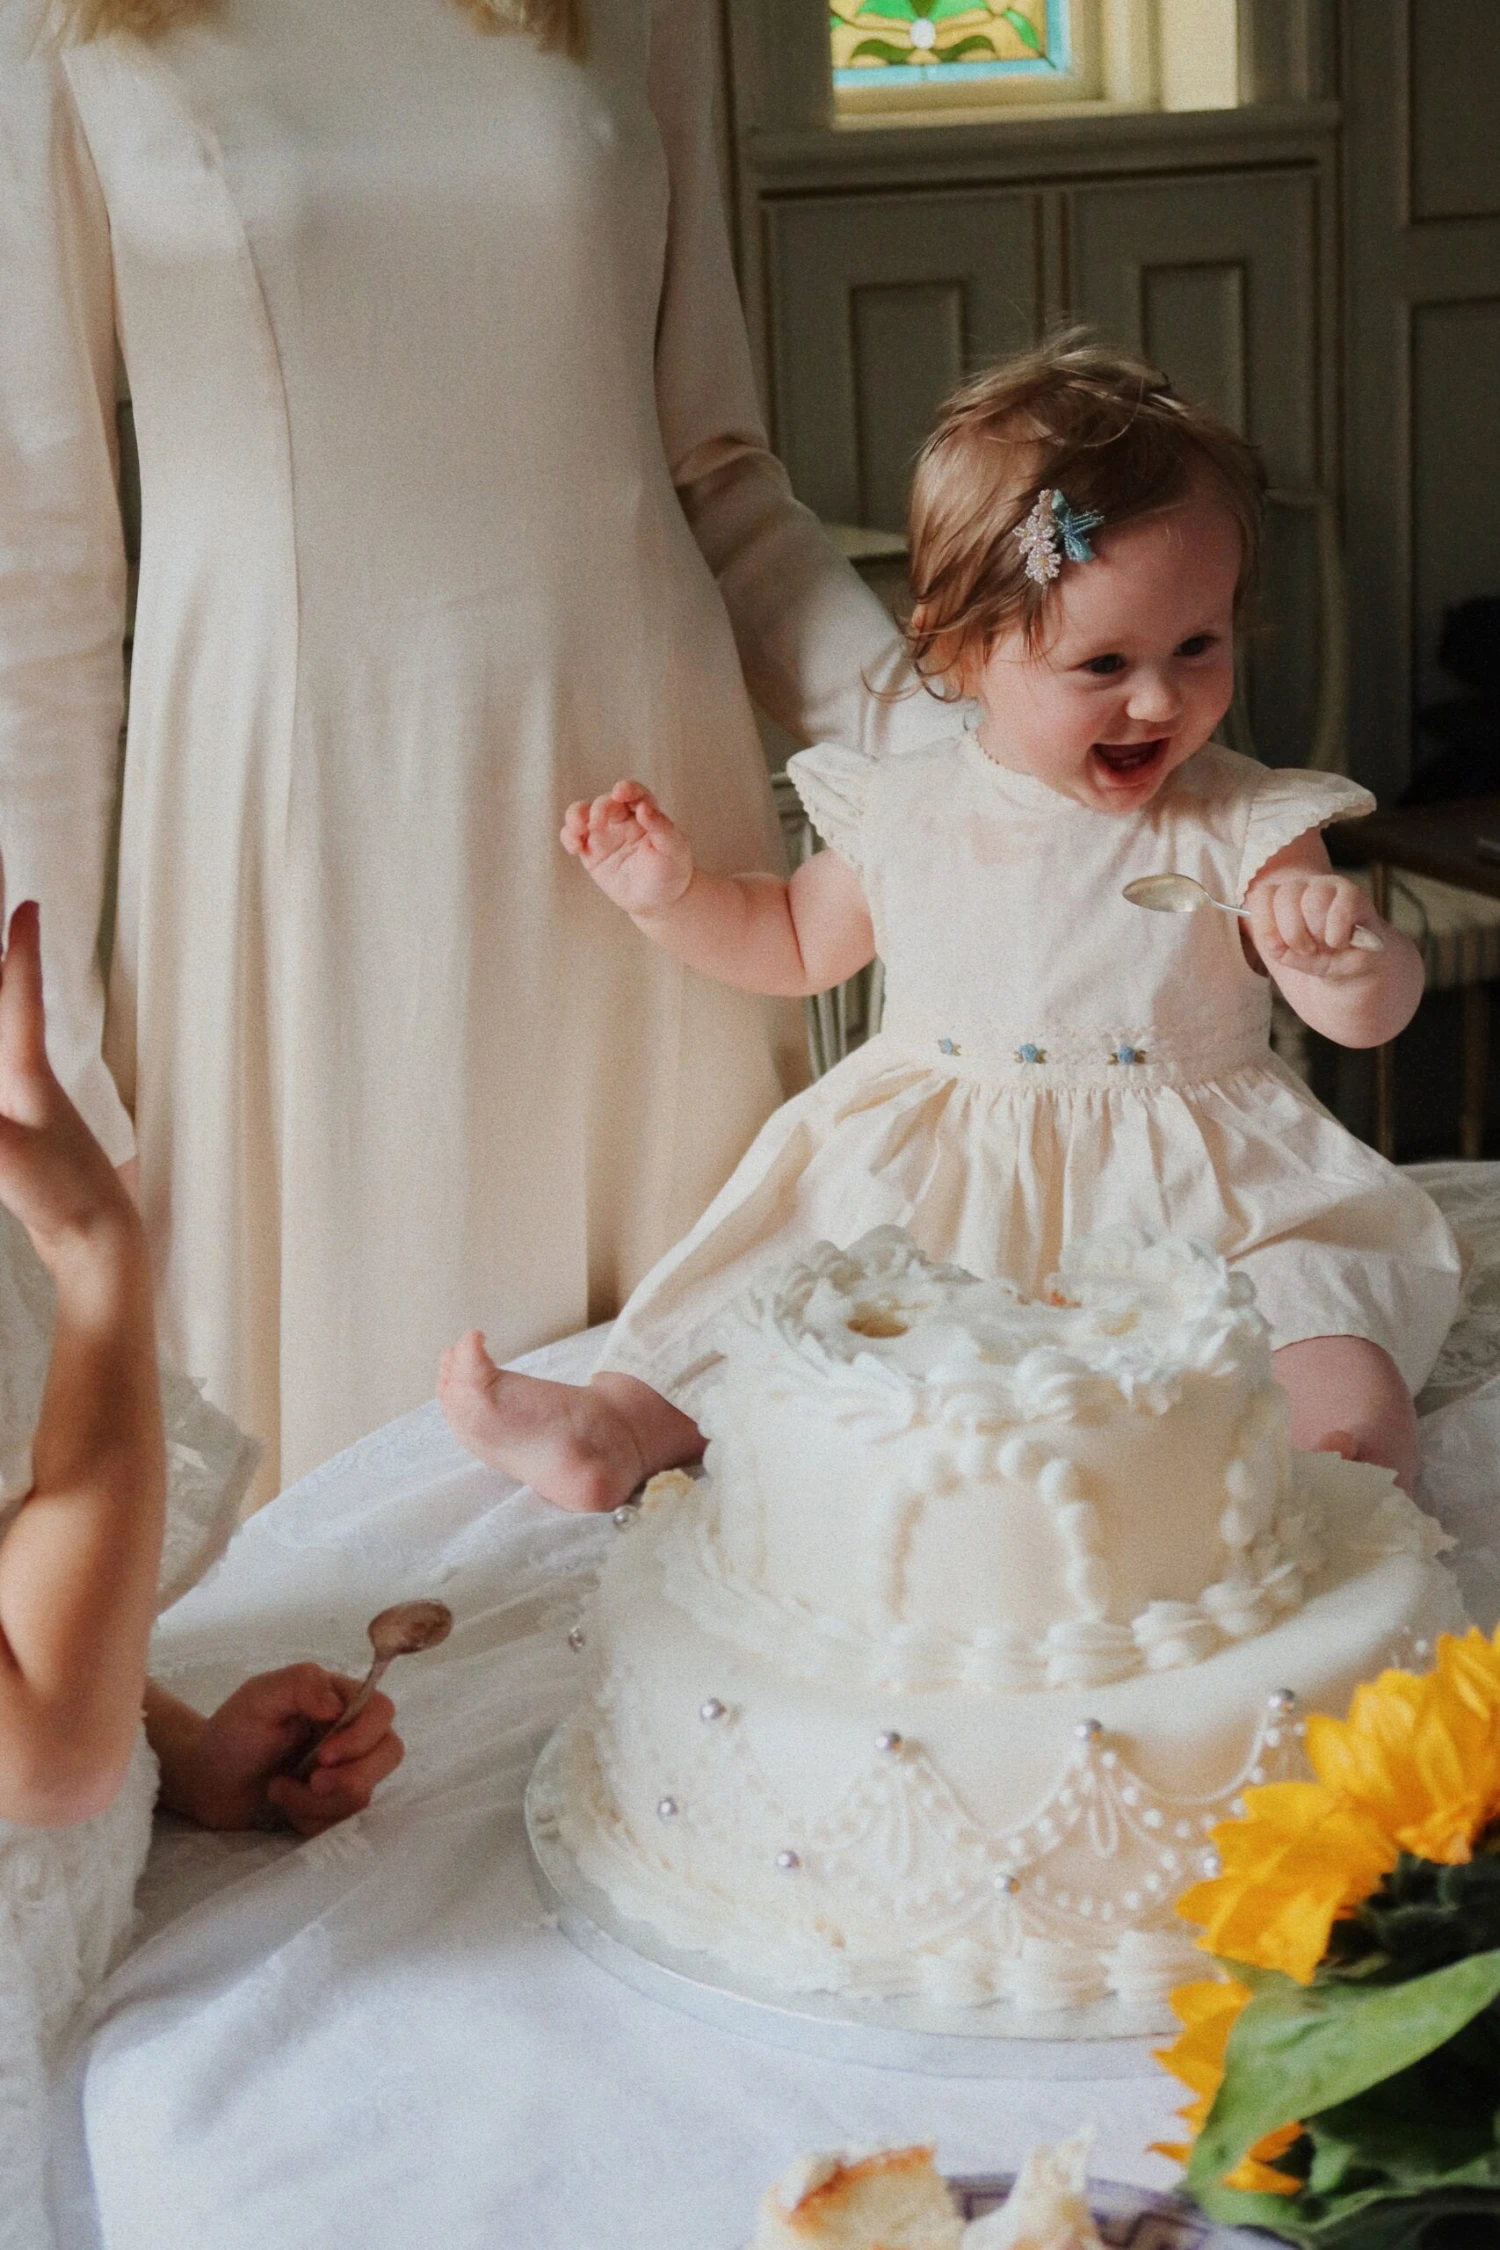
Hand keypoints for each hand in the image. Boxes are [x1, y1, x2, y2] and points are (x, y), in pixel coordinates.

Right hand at [0, 901, 135, 1262]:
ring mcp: (30, 1111)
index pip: (19, 999)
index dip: (20, 951)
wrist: (103, 1248)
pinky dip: (1, 1053)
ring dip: (3, 1005)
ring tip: (4, 968)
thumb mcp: (6, 1154)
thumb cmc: (66, 1199)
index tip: (28, 903)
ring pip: (4, 1045)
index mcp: (29, 1077)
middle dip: (5, 966)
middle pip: (9, 1009)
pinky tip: (3, 1047)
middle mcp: (32, 1084)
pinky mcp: (25, 1140)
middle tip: (11, 915)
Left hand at [165, 1664, 403, 1836]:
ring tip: (279, 1790)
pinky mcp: (332, 1807)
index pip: (382, 1711)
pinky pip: (342, 1823)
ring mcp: (345, 1773)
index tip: (323, 1756)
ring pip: (364, 1795)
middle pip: (389, 1754)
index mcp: (339, 1701)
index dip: (363, 1737)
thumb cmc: (232, 1732)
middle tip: (312, 1782)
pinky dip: (310, 1818)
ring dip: (317, 1801)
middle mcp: (351, 1735)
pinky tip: (284, 1806)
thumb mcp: (258, 1696)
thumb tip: (338, 1705)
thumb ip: (300, 1684)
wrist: (207, 1783)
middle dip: (350, 1778)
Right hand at [560, 780, 693, 915]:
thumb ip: (660, 827)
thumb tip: (643, 807)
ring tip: (578, 829)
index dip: (627, 789)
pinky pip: (574, 837)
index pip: (635, 793)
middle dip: (599, 808)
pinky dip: (568, 837)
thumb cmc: (671, 871)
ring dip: (575, 816)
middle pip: (605, 802)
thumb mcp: (673, 849)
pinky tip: (575, 847)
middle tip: (597, 822)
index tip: (620, 792)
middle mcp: (623, 818)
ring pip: (583, 813)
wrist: (658, 900)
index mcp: (646, 812)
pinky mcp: (590, 851)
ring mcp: (604, 833)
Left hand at [1244, 872, 1382, 981]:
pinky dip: (1336, 935)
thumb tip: (1274, 944)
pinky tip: (1340, 943)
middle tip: (1306, 950)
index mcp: (1281, 897)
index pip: (1261, 895)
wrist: (1353, 975)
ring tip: (1326, 947)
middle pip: (1285, 897)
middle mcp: (1304, 886)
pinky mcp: (1354, 896)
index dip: (1265, 924)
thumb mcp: (1291, 959)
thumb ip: (1278, 950)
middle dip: (1293, 934)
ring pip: (1313, 902)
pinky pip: (1340, 910)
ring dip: (1317, 934)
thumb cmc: (1318, 961)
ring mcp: (1330, 886)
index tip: (1276, 947)